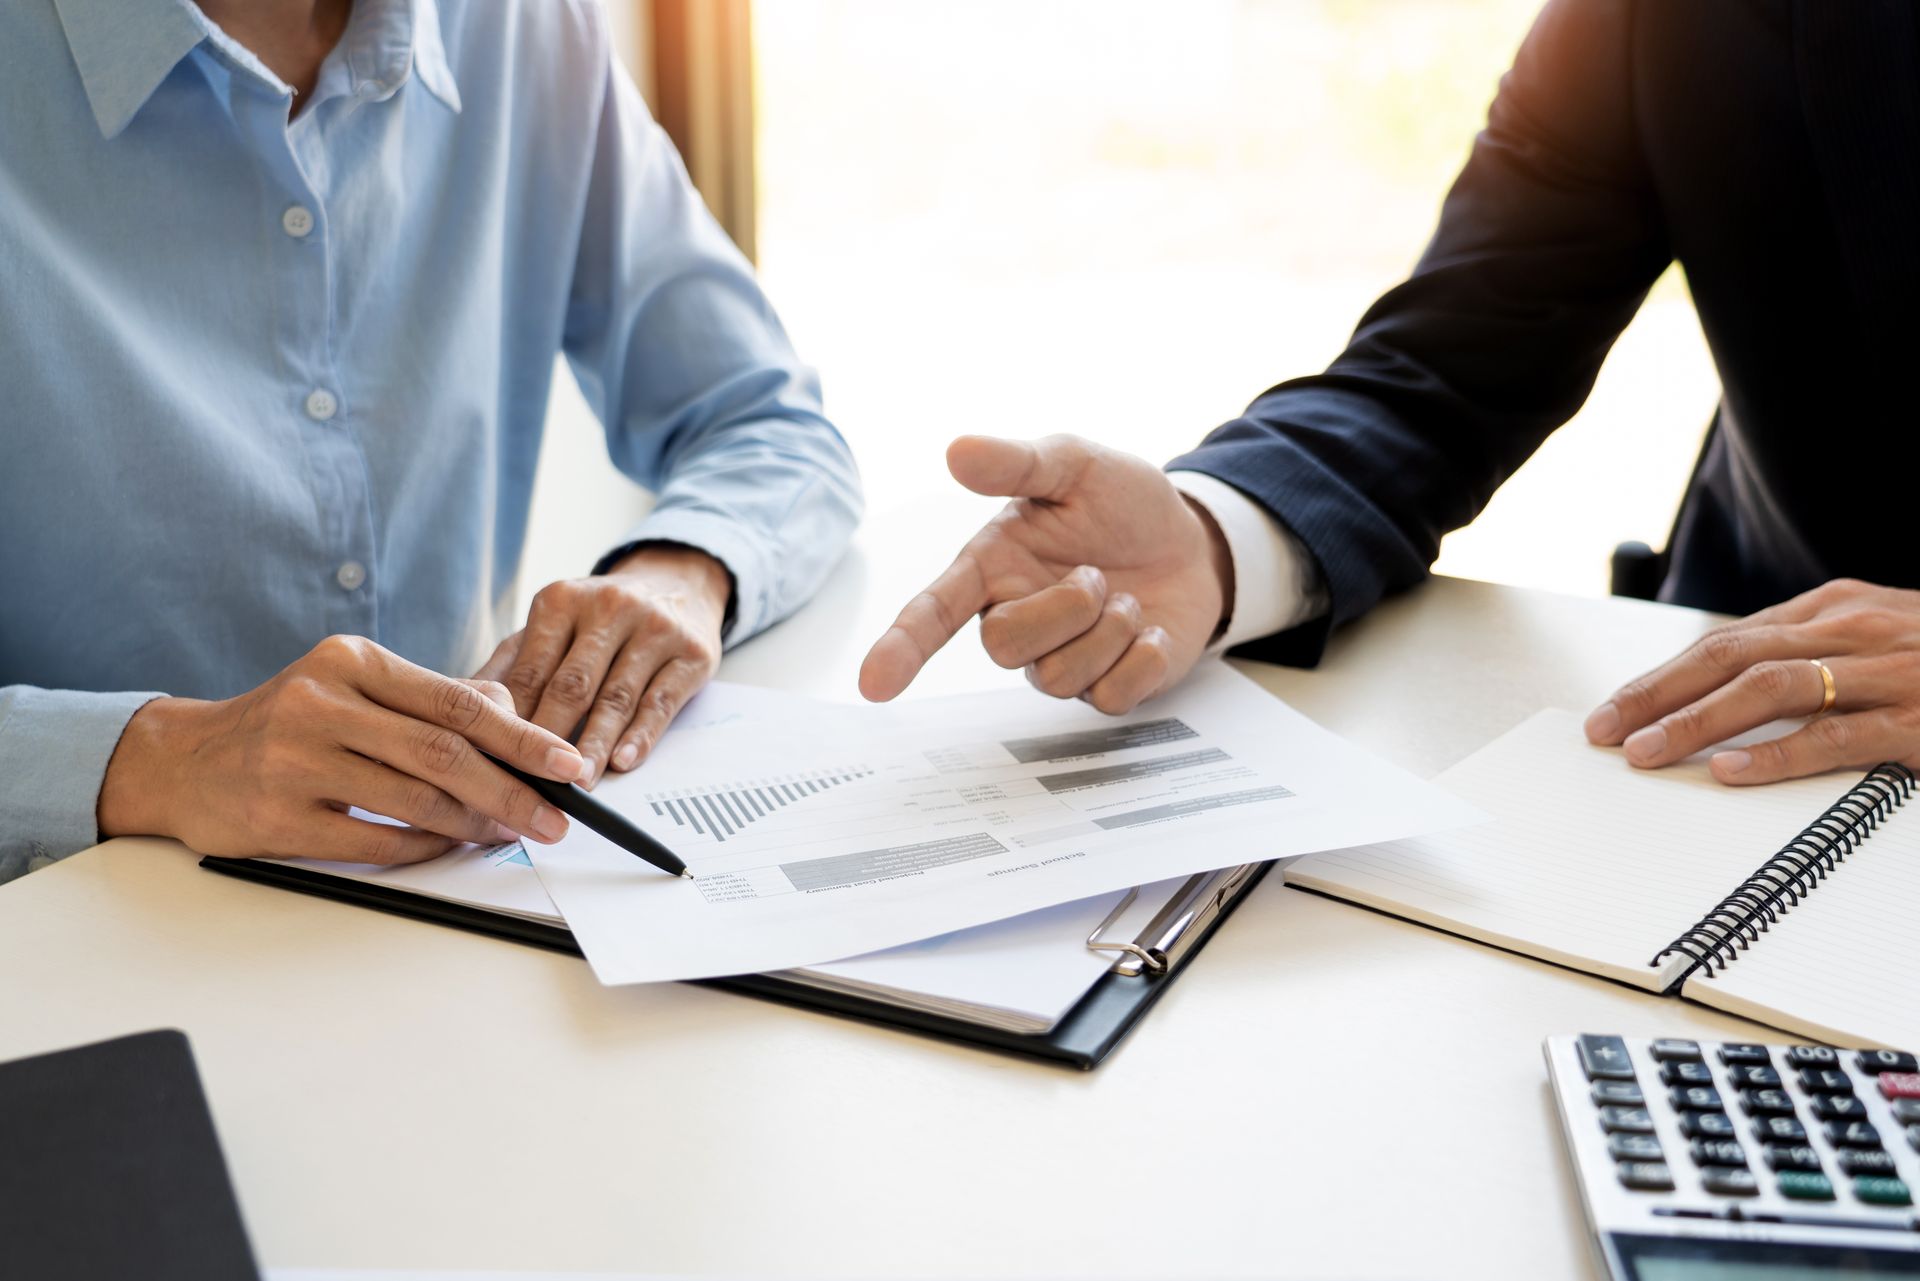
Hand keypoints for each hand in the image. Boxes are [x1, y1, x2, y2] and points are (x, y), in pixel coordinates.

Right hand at [96, 636, 589, 864]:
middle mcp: (322, 703)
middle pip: (443, 752)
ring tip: (511, 833)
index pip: (458, 701)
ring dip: (475, 823)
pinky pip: (374, 840)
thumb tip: (515, 719)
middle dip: (512, 789)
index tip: (568, 764)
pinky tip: (450, 846)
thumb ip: (432, 699)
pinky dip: (423, 847)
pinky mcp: (278, 816)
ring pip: (414, 798)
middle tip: (555, 817)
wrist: (185, 760)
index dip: (522, 738)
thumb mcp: (357, 687)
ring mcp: (296, 760)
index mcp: (353, 662)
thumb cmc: (289, 723)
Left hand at [476, 543, 728, 783]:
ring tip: (576, 784)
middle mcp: (609, 607)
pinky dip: (641, 736)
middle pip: (572, 685)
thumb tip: (459, 718)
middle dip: (548, 739)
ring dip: (594, 745)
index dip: (511, 720)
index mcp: (561, 601)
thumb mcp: (553, 628)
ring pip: (617, 698)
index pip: (531, 671)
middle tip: (530, 784)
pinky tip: (624, 762)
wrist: (678, 585)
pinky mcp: (692, 653)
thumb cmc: (600, 621)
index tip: (494, 763)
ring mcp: (655, 628)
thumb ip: (510, 668)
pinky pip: (661, 702)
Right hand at [859, 434, 1232, 712]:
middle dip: (1063, 609)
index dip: (901, 648)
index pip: (932, 614)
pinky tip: (1153, 630)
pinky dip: (1144, 658)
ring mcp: (1060, 661)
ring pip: (1060, 678)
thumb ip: (1018, 463)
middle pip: (1002, 647)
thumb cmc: (1122, 504)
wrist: (1194, 541)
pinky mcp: (1106, 689)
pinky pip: (1112, 698)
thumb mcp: (1075, 465)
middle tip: (1098, 574)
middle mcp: (1016, 620)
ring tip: (1128, 599)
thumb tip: (956, 451)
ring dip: (1110, 630)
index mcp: (993, 568)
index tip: (872, 685)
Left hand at [1584, 578, 1919, 783]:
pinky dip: (1777, 755)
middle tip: (1605, 729)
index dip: (1663, 675)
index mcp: (1839, 608)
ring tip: (1647, 752)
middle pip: (1732, 656)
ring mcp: (1892, 672)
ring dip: (1698, 721)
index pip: (1727, 639)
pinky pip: (1836, 736)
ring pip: (1772, 687)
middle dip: (1658, 693)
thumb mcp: (1878, 639)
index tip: (1612, 708)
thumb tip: (1722, 698)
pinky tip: (1730, 771)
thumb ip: (1812, 656)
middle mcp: (1857, 629)